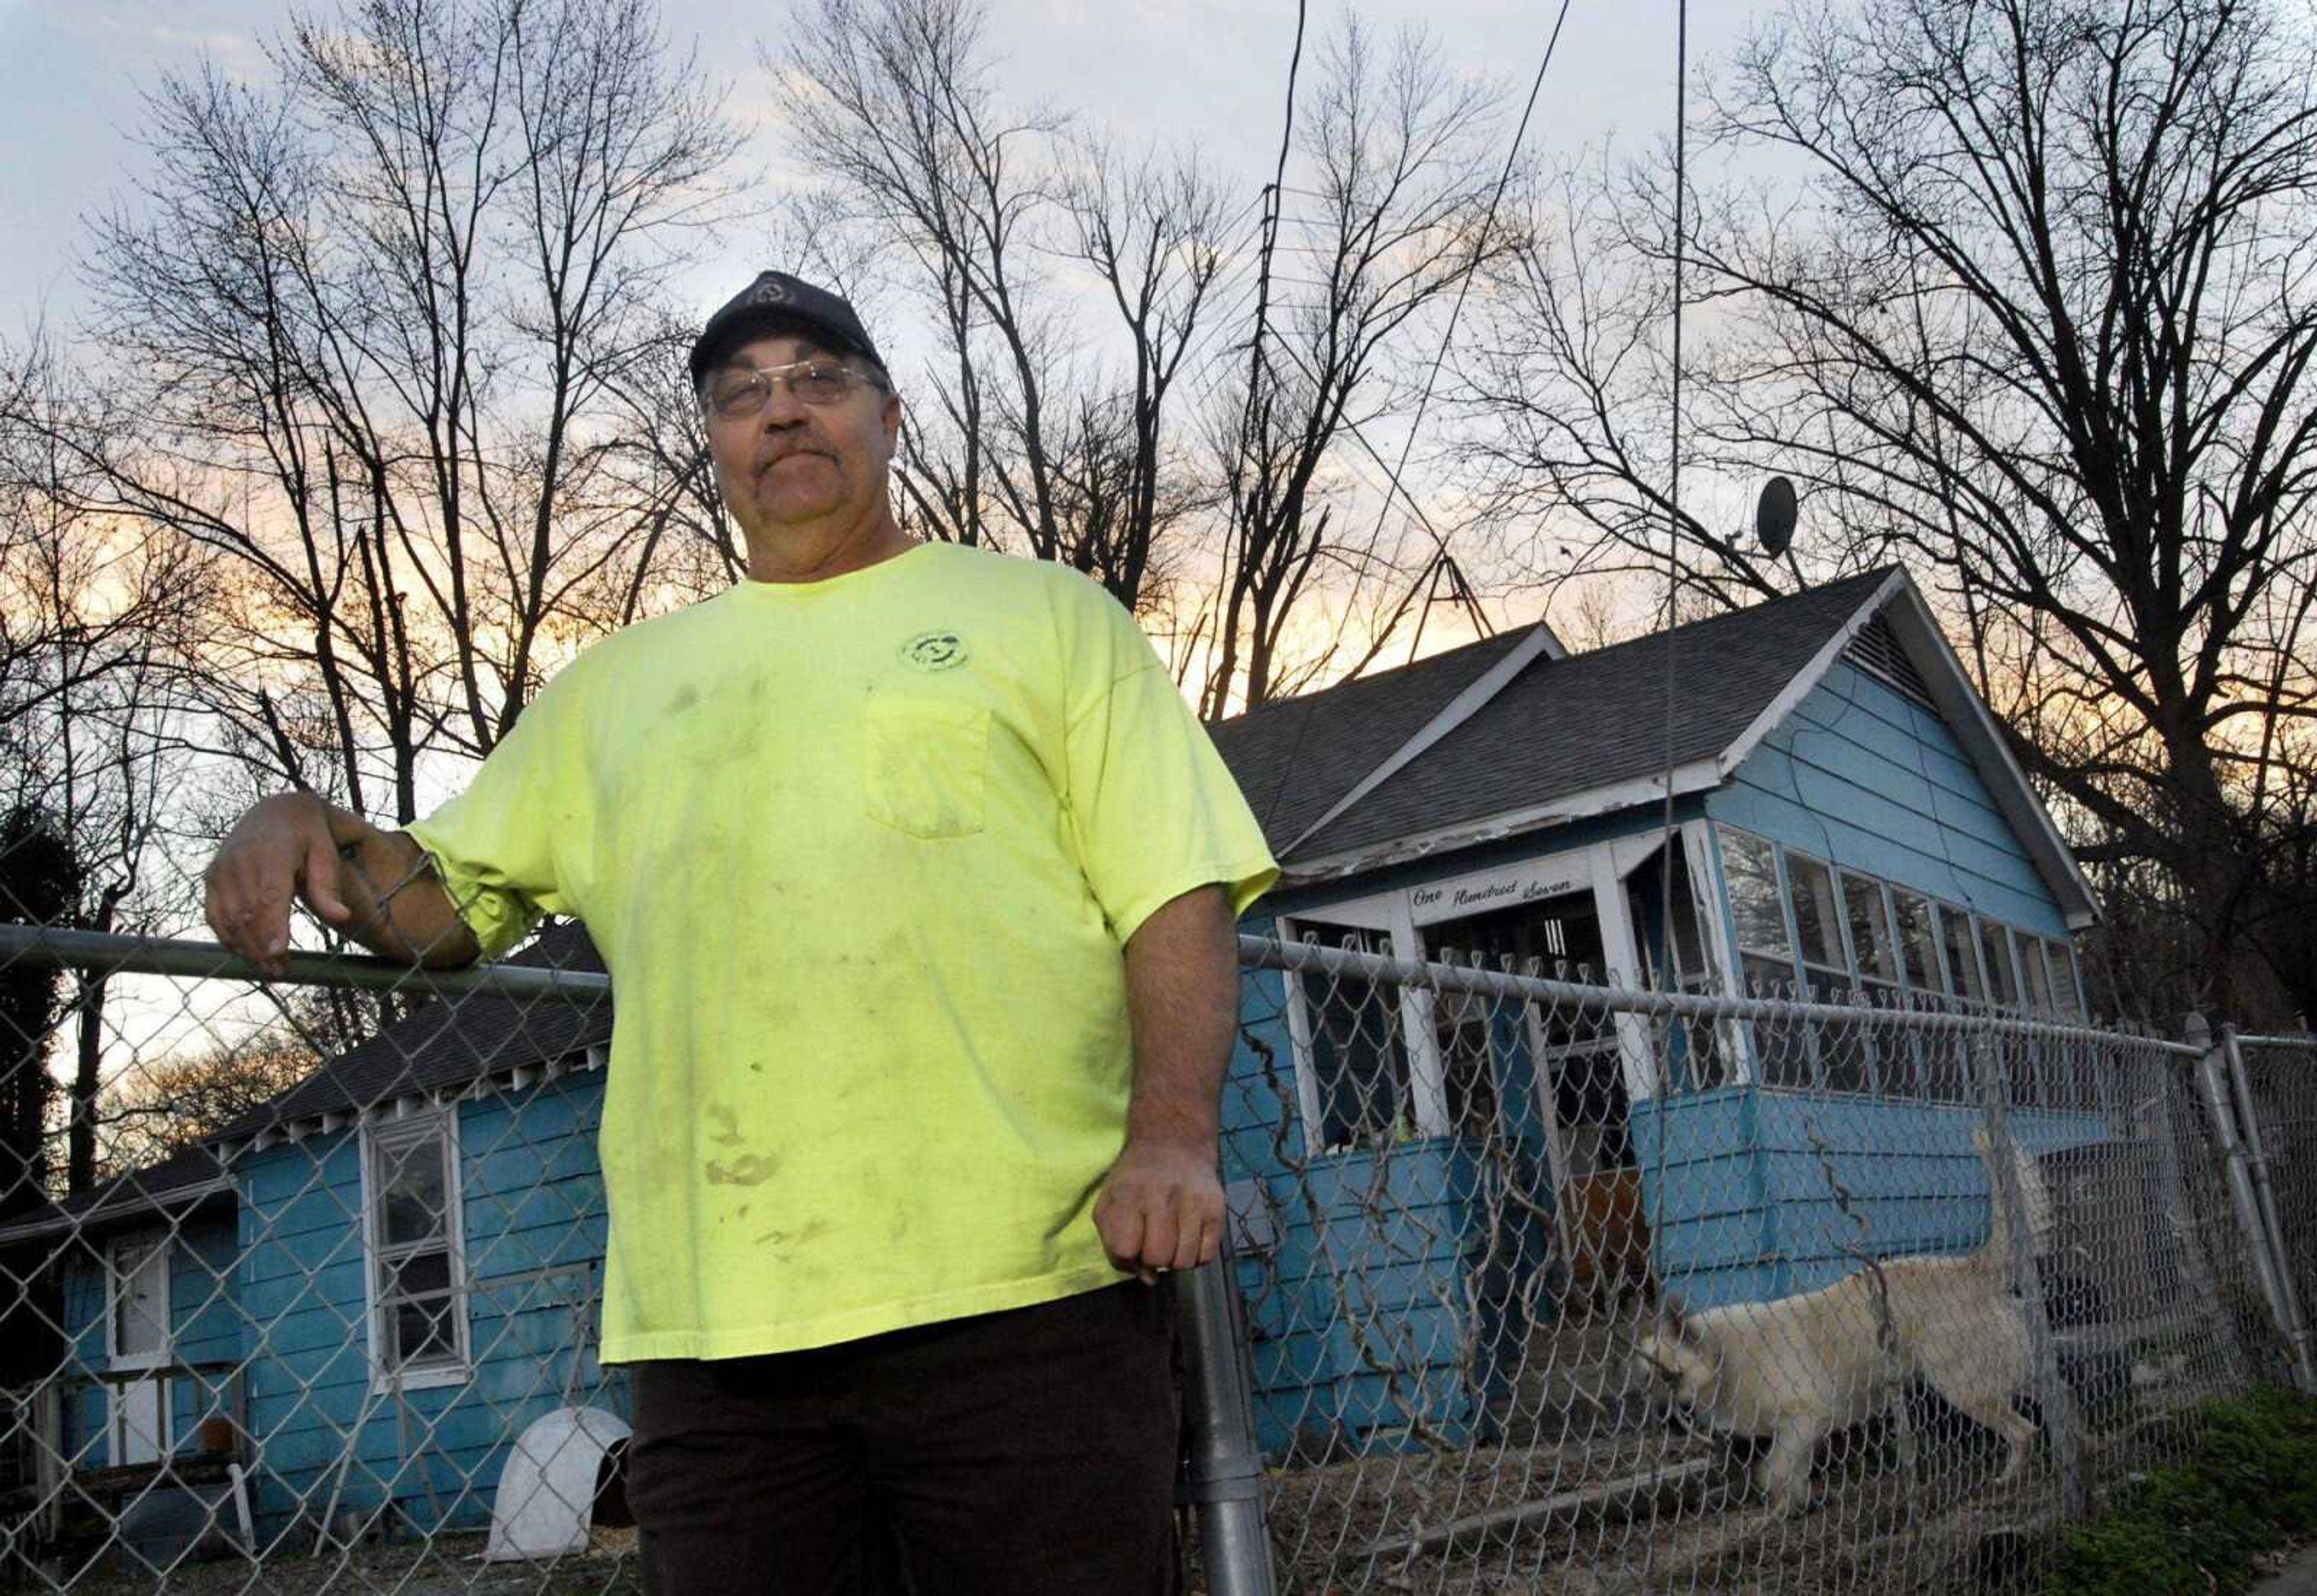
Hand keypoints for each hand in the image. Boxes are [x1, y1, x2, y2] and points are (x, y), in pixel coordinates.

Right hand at [203, 793, 351, 976]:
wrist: (273, 811)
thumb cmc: (307, 835)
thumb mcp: (325, 852)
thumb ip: (328, 886)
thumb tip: (342, 916)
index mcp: (273, 852)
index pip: (270, 894)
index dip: (273, 925)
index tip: (278, 952)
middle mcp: (240, 860)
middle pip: (248, 913)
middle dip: (263, 946)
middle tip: (281, 971)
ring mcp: (221, 869)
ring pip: (229, 918)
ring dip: (247, 947)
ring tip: (269, 968)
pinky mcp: (211, 877)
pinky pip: (214, 915)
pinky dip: (229, 937)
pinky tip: (247, 952)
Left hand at [1093, 1134, 1224, 1284]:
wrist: (1174, 1143)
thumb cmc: (1137, 1180)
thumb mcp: (1110, 1204)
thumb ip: (1115, 1245)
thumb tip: (1147, 1278)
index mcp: (1128, 1194)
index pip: (1125, 1249)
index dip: (1127, 1255)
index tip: (1131, 1244)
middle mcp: (1162, 1195)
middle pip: (1157, 1258)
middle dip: (1152, 1258)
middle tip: (1153, 1240)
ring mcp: (1193, 1201)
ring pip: (1184, 1262)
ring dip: (1174, 1259)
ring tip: (1171, 1238)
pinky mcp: (1217, 1209)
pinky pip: (1206, 1257)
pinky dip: (1195, 1256)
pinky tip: (1188, 1237)